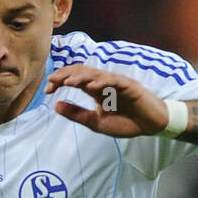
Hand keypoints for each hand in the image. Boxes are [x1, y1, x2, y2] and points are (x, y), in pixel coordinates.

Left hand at [45, 64, 170, 137]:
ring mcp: (116, 82)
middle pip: (82, 72)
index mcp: (96, 89)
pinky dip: (102, 82)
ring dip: (80, 77)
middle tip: (51, 81)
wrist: (150, 125)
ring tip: (66, 82)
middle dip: (65, 75)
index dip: (60, 81)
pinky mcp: (129, 85)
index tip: (47, 89)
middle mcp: (104, 82)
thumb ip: (77, 113)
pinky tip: (90, 86)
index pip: (75, 79)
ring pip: (95, 74)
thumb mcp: (95, 122)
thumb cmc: (126, 122)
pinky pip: (113, 80)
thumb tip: (55, 105)